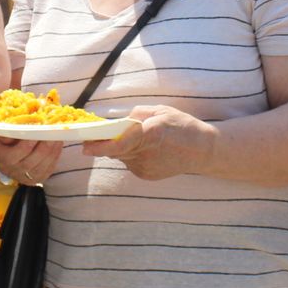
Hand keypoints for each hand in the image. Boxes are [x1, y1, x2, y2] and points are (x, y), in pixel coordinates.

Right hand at [0, 135, 64, 184]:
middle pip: (35, 158)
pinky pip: (50, 168)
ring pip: (44, 164)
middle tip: (53, 132)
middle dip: (46, 144)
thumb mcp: (0, 135)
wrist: (3, 160)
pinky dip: (56, 156)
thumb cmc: (3, 144)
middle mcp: (15, 171)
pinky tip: (58, 145)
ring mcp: (27, 177)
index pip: (22, 149)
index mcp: (5, 158)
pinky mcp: (38, 179)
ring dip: (53, 150)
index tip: (40, 130)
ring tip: (58, 137)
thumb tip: (23, 123)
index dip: (33, 140)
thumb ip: (9, 130)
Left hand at [81, 105, 211, 179]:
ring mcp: (146, 168)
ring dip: (121, 147)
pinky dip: (130, 154)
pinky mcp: (147, 176)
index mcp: (152, 134)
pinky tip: (146, 149)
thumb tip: (120, 122)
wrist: (203, 151)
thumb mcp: (161, 111)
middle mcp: (147, 154)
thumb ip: (137, 114)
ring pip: (121, 156)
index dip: (101, 147)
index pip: (121, 144)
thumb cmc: (183, 126)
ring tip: (138, 138)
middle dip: (104, 142)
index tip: (85, 147)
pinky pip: (129, 163)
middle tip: (94, 135)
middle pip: (116, 150)